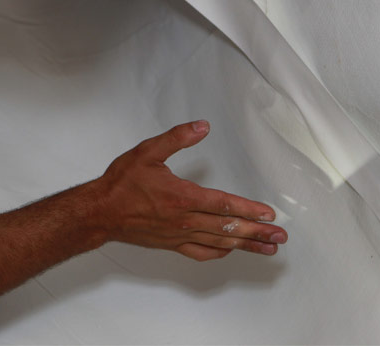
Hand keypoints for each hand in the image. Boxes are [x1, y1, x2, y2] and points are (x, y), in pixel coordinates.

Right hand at [91, 120, 287, 260]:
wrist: (99, 212)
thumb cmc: (122, 183)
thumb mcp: (148, 151)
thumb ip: (177, 138)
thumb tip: (202, 126)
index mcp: (182, 197)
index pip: (224, 204)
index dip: (249, 209)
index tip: (269, 214)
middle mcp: (185, 220)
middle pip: (228, 228)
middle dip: (257, 232)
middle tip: (280, 237)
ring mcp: (179, 235)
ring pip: (219, 243)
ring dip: (246, 245)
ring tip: (267, 248)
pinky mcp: (171, 244)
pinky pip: (201, 253)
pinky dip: (220, 253)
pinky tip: (231, 252)